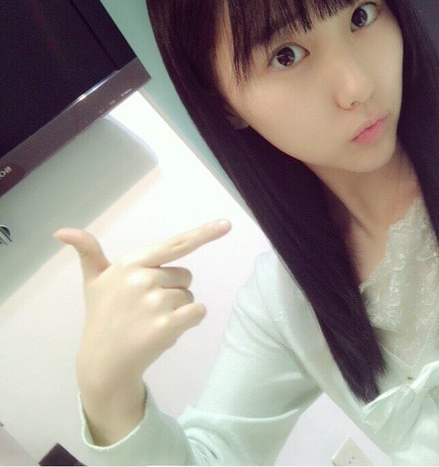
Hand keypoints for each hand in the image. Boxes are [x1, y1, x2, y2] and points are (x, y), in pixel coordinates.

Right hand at [53, 219, 231, 393]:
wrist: (103, 362)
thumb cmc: (103, 317)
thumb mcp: (94, 282)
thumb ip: (88, 254)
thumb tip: (61, 231)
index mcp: (130, 264)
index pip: (175, 245)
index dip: (203, 233)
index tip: (227, 224)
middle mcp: (142, 278)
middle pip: (185, 276)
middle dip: (172, 291)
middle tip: (146, 308)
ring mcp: (154, 302)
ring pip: (190, 296)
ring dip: (177, 309)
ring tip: (150, 322)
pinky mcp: (166, 325)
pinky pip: (197, 312)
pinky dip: (190, 321)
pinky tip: (166, 330)